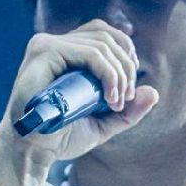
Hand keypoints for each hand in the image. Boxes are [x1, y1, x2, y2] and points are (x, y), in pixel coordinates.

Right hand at [0, 20, 158, 170]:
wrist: (32, 153)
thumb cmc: (58, 138)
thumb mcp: (101, 124)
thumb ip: (126, 111)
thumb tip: (153, 92)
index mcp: (63, 53)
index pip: (102, 33)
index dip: (125, 52)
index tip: (128, 88)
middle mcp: (53, 44)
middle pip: (106, 35)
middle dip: (127, 66)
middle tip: (126, 99)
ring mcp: (46, 46)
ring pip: (102, 44)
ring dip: (120, 74)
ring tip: (118, 103)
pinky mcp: (44, 52)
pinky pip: (90, 54)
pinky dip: (109, 74)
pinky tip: (110, 98)